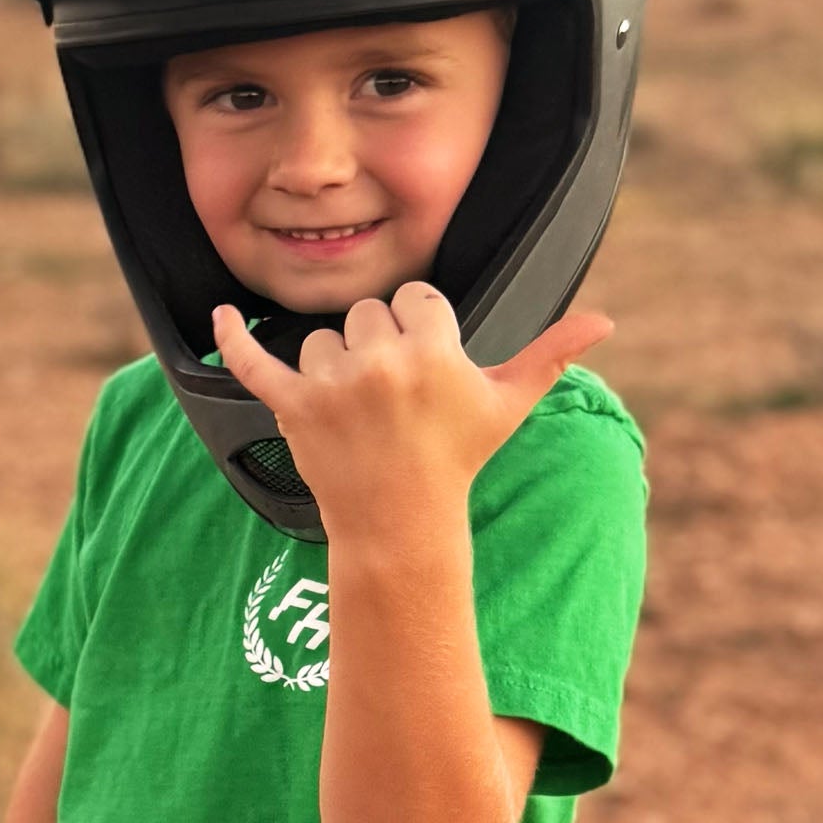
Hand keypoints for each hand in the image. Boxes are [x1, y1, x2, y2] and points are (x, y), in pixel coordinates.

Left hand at [211, 286, 611, 537]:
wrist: (400, 524)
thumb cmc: (457, 458)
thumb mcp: (507, 404)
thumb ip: (550, 353)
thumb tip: (605, 320)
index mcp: (432, 349)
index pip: (416, 298)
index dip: (422, 330)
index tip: (428, 371)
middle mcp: (379, 362)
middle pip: (367, 314)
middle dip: (379, 348)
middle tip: (394, 401)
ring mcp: (331, 386)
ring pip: (323, 340)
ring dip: (335, 367)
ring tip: (359, 413)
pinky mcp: (292, 410)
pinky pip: (254, 364)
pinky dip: (232, 341)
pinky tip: (217, 315)